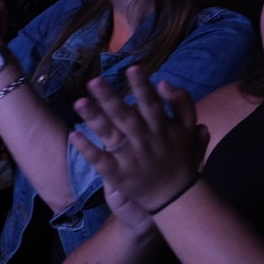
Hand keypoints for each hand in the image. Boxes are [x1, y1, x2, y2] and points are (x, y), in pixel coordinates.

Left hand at [70, 66, 206, 211]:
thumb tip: (164, 82)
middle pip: (126, 117)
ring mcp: (131, 158)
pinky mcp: (118, 175)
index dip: (142, 86)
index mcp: (162, 127)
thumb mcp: (188, 126)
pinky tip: (74, 135)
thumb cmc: (180, 154)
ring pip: (110, 135)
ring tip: (78, 102)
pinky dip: (88, 149)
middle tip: (94, 81)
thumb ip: (181, 101)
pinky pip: (100, 161)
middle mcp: (145, 140)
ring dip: (94, 119)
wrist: (175, 195)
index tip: (132, 68)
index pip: (152, 103)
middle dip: (110, 99)